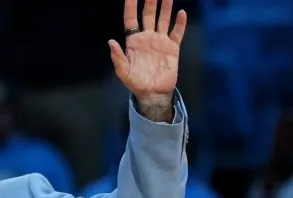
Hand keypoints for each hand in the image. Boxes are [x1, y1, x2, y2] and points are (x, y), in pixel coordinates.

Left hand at [109, 0, 186, 115]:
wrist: (153, 93)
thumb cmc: (136, 82)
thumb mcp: (123, 71)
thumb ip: (117, 56)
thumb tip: (111, 41)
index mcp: (134, 41)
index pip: (131, 19)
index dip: (130, 6)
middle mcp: (147, 37)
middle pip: (149, 15)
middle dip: (150, 2)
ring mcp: (160, 41)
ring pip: (163, 20)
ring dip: (165, 7)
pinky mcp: (172, 48)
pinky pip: (177, 33)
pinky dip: (179, 23)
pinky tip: (181, 13)